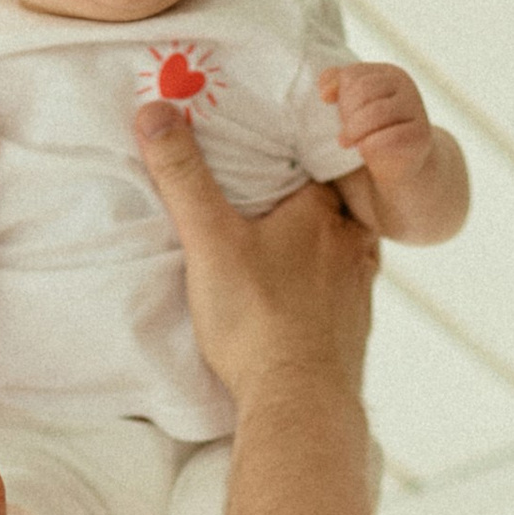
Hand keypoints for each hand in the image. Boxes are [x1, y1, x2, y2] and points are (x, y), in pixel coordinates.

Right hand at [136, 99, 377, 406]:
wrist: (300, 404)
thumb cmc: (256, 318)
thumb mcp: (209, 239)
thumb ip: (183, 176)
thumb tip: (155, 110)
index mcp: (321, 210)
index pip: (312, 158)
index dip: (287, 150)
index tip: (264, 146)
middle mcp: (352, 242)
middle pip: (329, 202)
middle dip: (303, 195)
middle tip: (271, 194)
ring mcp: (358, 287)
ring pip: (341, 245)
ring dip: (319, 240)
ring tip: (286, 240)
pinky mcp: (354, 328)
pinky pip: (342, 290)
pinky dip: (324, 283)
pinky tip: (303, 294)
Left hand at [320, 57, 436, 187]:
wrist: (400, 169)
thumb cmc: (370, 135)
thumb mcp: (351, 107)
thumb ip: (336, 88)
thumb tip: (324, 92)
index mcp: (386, 74)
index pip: (351, 75)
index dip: (338, 97)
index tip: (338, 115)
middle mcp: (404, 85)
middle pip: (361, 91)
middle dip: (347, 115)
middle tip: (348, 134)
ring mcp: (415, 108)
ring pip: (374, 112)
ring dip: (355, 132)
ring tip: (352, 143)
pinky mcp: (421, 134)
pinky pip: (386, 138)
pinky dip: (369, 148)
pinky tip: (366, 151)